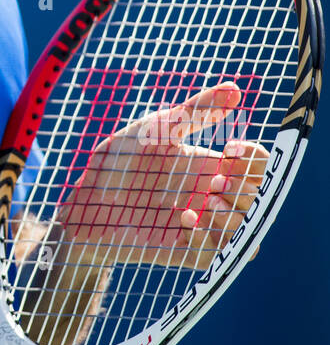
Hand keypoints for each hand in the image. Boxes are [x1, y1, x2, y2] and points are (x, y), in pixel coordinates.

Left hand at [57, 83, 267, 270]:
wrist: (87, 197)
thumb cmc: (121, 159)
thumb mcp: (159, 127)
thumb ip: (196, 110)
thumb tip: (235, 88)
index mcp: (212, 166)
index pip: (258, 166)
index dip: (254, 159)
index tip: (228, 149)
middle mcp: (212, 197)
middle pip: (258, 200)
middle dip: (244, 190)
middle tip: (213, 181)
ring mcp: (201, 226)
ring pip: (247, 234)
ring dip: (234, 218)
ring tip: (205, 202)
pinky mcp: (183, 250)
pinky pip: (215, 256)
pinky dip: (208, 239)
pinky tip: (186, 219)